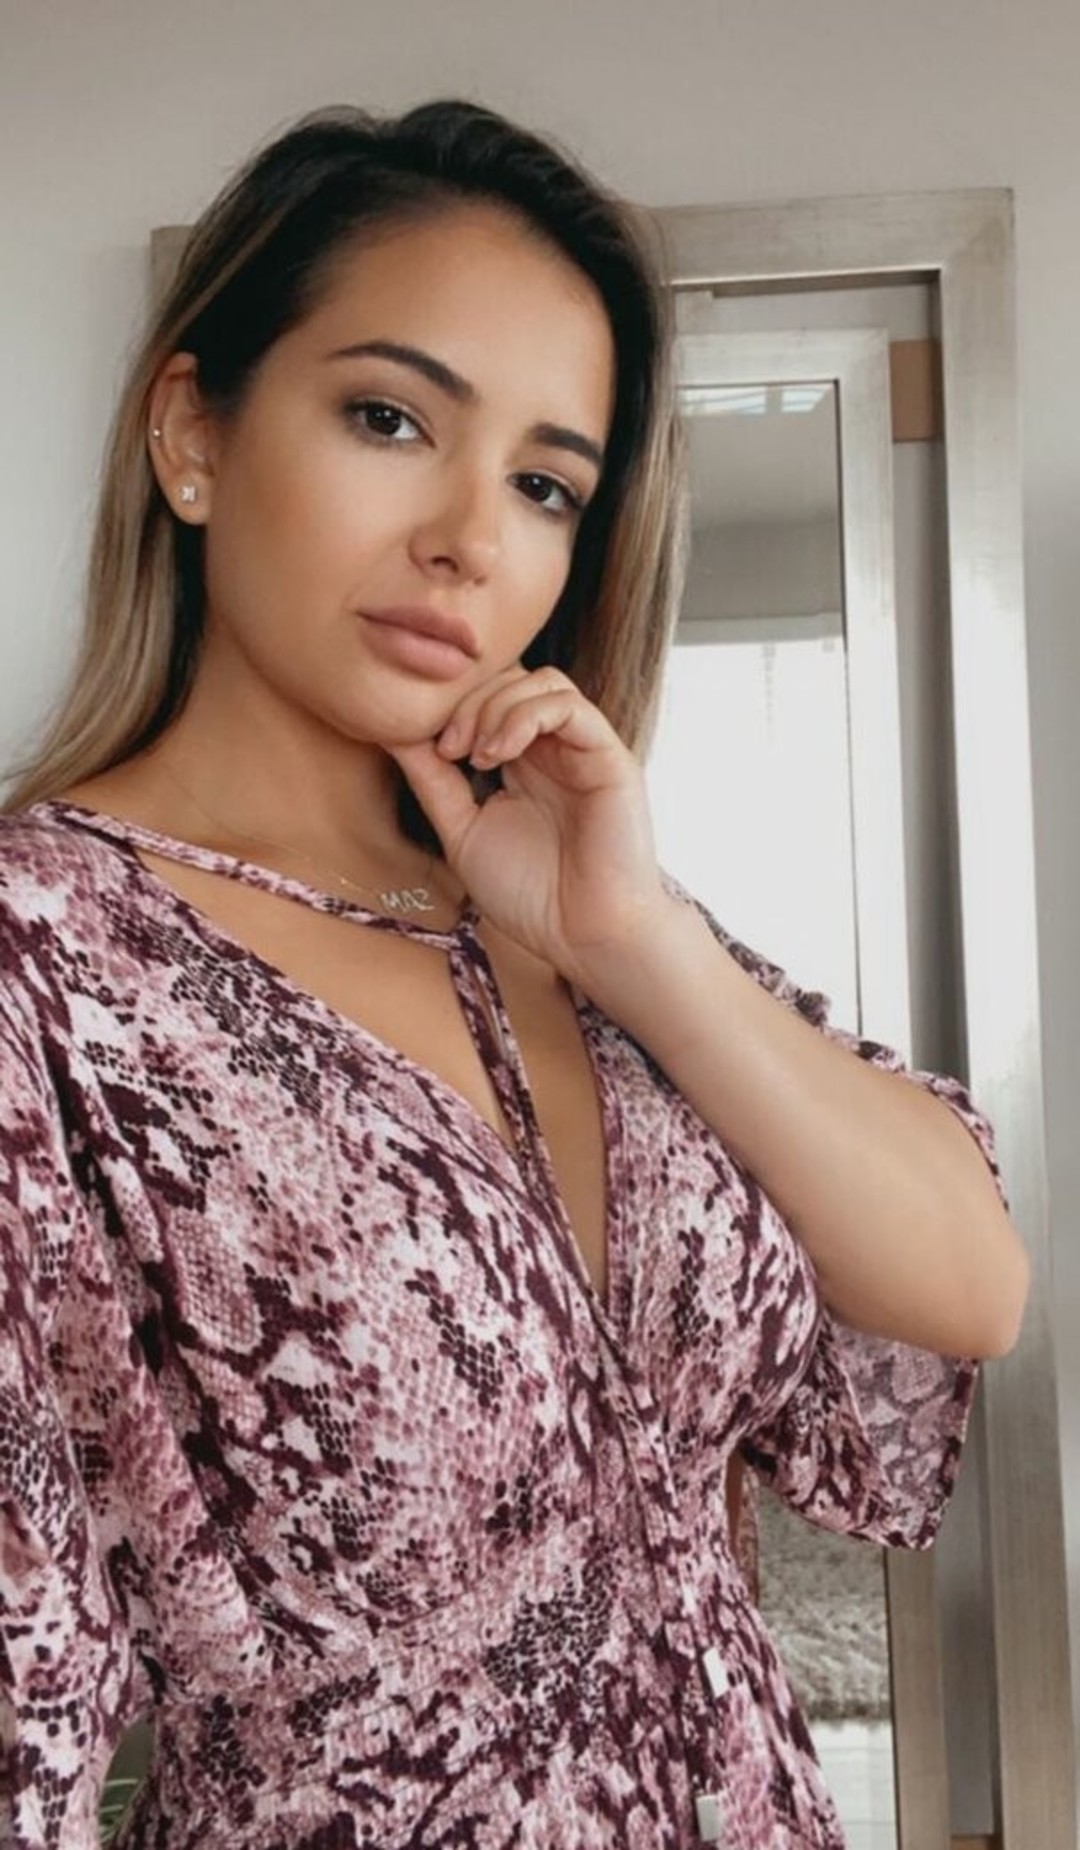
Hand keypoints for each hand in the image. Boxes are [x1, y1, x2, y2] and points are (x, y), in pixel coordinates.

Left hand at [389, 666, 668, 977]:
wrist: (582, 936)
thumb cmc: (529, 895)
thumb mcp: (462, 831)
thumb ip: (433, 780)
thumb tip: (391, 731)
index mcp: (522, 762)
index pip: (488, 698)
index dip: (451, 707)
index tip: (422, 745)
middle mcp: (554, 748)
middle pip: (510, 679)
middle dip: (467, 703)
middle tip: (447, 748)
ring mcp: (583, 749)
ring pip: (540, 682)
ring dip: (494, 707)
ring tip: (474, 755)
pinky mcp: (608, 756)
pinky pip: (568, 705)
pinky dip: (525, 716)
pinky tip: (499, 755)